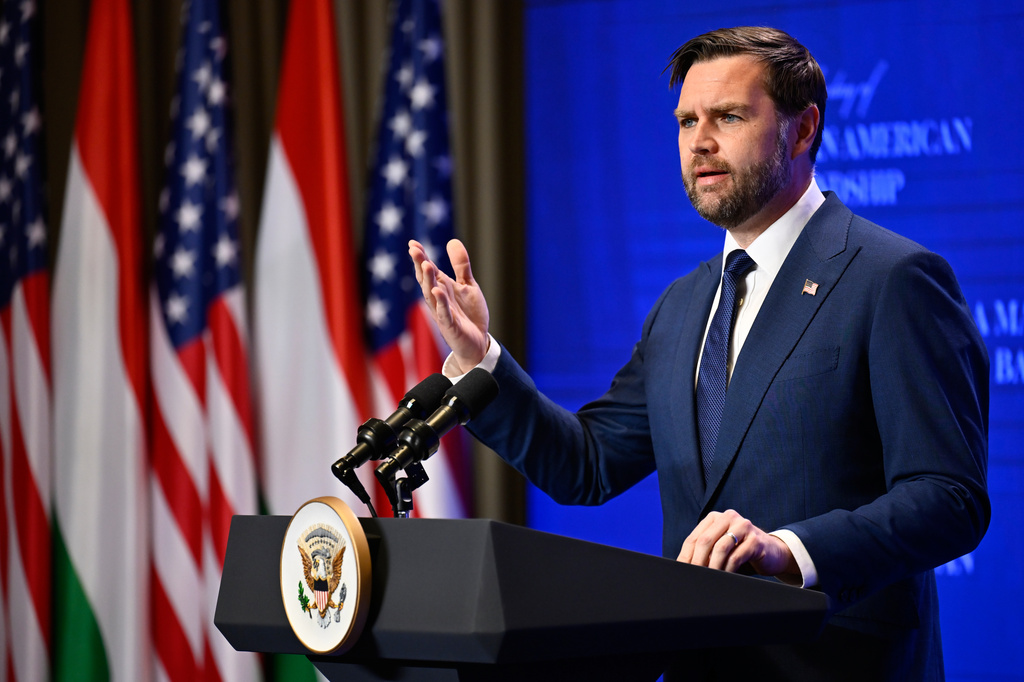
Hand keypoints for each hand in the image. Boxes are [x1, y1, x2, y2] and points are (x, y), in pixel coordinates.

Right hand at [409, 239, 489, 372]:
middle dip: (420, 265)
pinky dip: (440, 303)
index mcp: (442, 288)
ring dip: (428, 281)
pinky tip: (438, 291)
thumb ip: (460, 265)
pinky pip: (444, 314)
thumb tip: (452, 241)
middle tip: (414, 249)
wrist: (478, 342)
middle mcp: (439, 299)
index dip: (421, 257)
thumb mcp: (468, 285)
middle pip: (426, 280)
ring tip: (426, 265)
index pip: (429, 270)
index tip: (412, 243)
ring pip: (432, 296)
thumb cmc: (469, 314)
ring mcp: (443, 313)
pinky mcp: (450, 327)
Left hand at [677, 509, 798, 577]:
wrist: (772, 552)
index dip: (686, 556)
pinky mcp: (756, 539)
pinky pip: (737, 556)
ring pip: (721, 547)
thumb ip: (705, 552)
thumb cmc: (740, 551)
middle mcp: (728, 517)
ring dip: (713, 566)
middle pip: (705, 540)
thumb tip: (684, 567)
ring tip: (709, 578)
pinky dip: (728, 569)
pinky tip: (725, 576)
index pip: (694, 538)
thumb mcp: (721, 547)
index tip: (682, 571)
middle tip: (694, 576)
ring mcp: (743, 526)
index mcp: (715, 518)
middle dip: (697, 561)